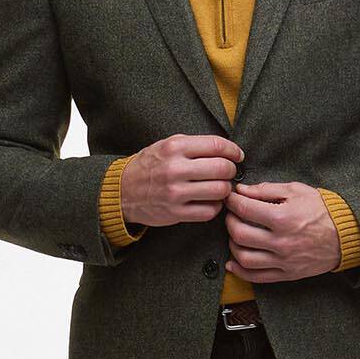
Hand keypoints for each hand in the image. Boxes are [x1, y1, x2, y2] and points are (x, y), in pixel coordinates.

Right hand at [121, 134, 244, 226]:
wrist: (122, 191)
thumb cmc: (149, 166)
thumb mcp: (165, 145)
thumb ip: (193, 145)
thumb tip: (225, 150)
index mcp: (175, 147)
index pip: (217, 146)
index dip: (233, 151)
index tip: (237, 156)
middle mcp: (175, 169)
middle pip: (222, 168)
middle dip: (231, 171)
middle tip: (228, 173)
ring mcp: (175, 192)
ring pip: (219, 190)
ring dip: (225, 190)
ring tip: (219, 188)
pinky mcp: (175, 213)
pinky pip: (209, 211)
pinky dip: (214, 207)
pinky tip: (209, 202)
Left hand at [223, 180, 341, 282]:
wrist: (347, 234)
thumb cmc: (323, 210)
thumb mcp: (297, 191)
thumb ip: (267, 190)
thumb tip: (242, 191)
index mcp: (283, 218)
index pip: (244, 209)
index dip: (232, 202)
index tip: (230, 198)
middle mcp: (281, 242)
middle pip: (239, 234)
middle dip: (229, 221)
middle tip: (232, 215)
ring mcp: (283, 261)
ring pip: (244, 258)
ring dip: (233, 245)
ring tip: (236, 235)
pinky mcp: (287, 274)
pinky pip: (256, 277)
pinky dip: (239, 271)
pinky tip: (233, 262)